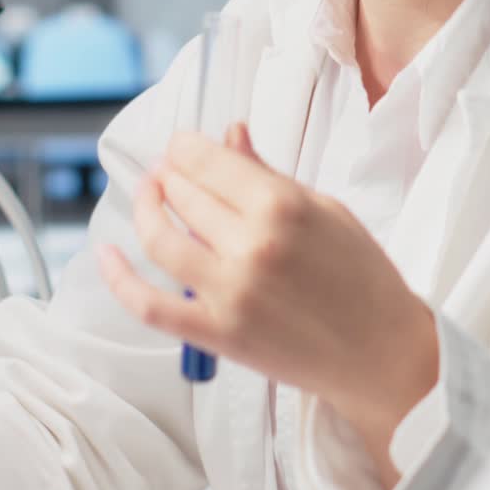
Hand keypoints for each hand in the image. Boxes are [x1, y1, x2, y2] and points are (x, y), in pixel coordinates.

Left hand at [98, 124, 437, 480]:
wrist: (382, 354)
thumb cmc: (363, 277)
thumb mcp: (325, 210)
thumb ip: (269, 174)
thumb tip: (230, 135)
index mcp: (281, 206)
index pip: (208, 161)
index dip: (186, 148)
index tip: (182, 146)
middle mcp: (250, 246)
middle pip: (184, 195)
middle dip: (172, 175)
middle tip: (171, 172)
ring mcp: (229, 293)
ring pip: (162, 239)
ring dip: (147, 209)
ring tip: (150, 196)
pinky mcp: (216, 335)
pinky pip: (151, 305)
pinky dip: (121, 279)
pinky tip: (107, 253)